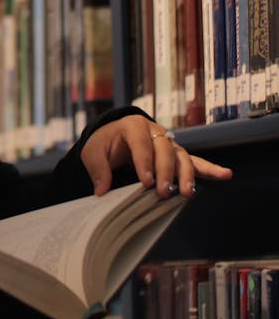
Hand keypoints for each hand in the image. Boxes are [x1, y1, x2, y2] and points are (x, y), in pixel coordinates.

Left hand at [81, 113, 232, 198]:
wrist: (112, 138)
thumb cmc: (103, 144)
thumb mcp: (92, 152)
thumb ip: (97, 169)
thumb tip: (102, 190)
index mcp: (133, 126)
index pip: (141, 143)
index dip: (144, 162)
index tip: (145, 182)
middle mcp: (155, 131)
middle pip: (165, 150)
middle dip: (165, 172)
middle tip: (162, 192)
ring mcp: (168, 143)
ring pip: (181, 157)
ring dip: (185, 175)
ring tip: (186, 192)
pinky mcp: (177, 155)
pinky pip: (195, 161)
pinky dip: (210, 169)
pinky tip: (225, 175)